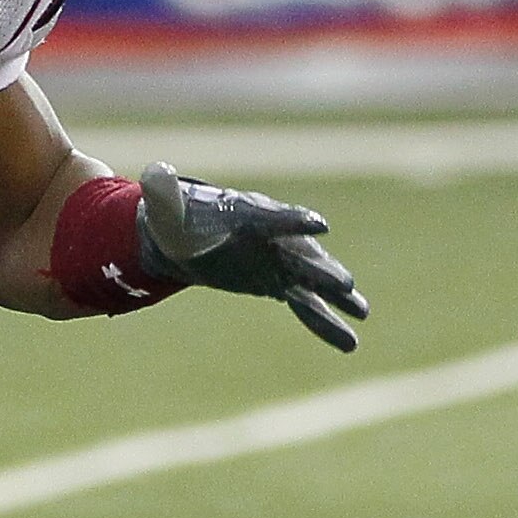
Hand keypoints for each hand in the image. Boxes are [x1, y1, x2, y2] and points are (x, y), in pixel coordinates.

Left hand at [137, 162, 369, 352]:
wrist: (186, 237)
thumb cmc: (177, 218)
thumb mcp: (165, 207)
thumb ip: (164, 193)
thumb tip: (154, 175)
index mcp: (249, 215)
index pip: (275, 217)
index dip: (295, 221)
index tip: (318, 225)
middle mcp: (274, 237)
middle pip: (302, 253)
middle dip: (321, 268)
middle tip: (344, 283)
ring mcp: (280, 262)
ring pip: (313, 282)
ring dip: (337, 298)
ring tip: (362, 313)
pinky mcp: (279, 284)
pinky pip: (307, 305)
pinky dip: (326, 323)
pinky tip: (349, 343)